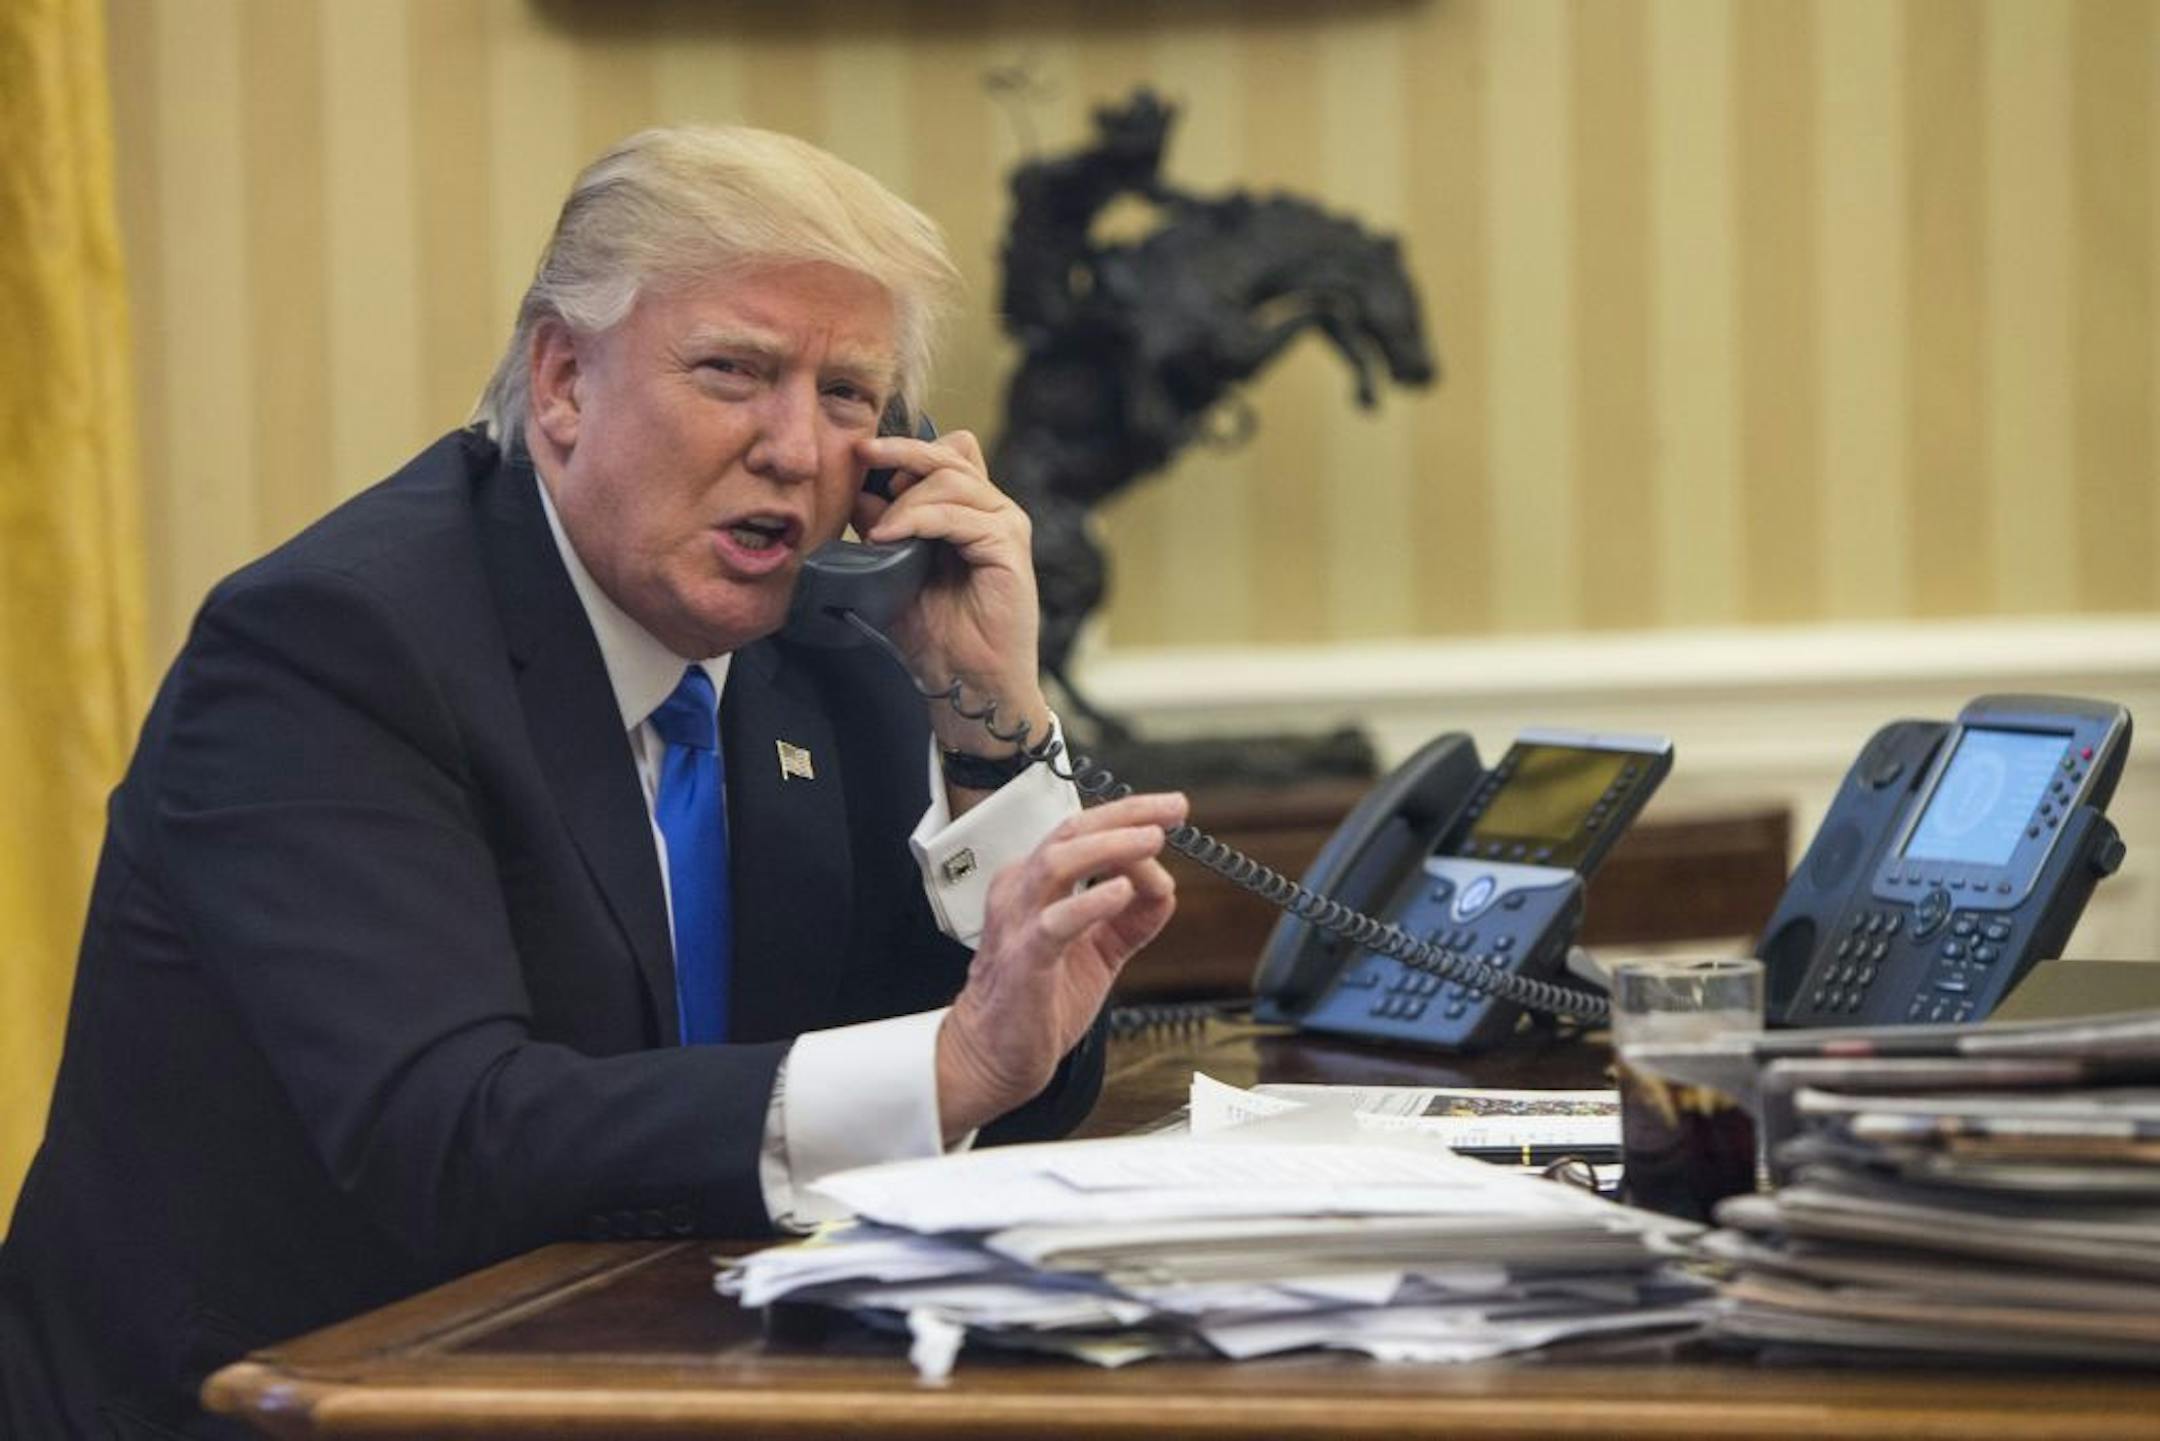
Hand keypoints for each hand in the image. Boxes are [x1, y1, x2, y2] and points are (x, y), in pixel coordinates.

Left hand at [851, 428, 1051, 762]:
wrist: (968, 684)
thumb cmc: (937, 636)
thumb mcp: (895, 572)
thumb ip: (884, 530)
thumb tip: (859, 494)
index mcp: (972, 513)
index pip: (948, 453)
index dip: (909, 450)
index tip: (864, 458)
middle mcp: (994, 512)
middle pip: (950, 454)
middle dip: (900, 452)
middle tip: (862, 456)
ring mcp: (1006, 526)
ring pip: (951, 479)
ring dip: (905, 499)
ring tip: (876, 532)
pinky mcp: (1009, 547)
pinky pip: (959, 515)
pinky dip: (918, 519)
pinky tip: (889, 537)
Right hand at [935, 791, 1186, 1141]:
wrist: (994, 1055)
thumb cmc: (1037, 998)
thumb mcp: (1097, 949)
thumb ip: (1129, 918)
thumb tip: (1164, 885)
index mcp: (1034, 884)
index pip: (1081, 832)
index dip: (1129, 816)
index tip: (1171, 811)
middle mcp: (1022, 893)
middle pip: (1071, 832)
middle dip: (1125, 815)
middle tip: (1171, 809)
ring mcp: (1019, 924)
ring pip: (1058, 864)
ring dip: (1109, 846)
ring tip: (1152, 839)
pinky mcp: (1024, 961)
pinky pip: (1055, 923)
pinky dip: (1090, 903)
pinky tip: (1121, 892)